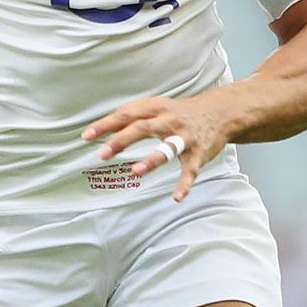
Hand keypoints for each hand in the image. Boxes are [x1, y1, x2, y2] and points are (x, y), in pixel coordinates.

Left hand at [83, 91, 234, 201]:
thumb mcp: (154, 108)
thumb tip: (98, 129)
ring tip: (136, 171)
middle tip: (103, 154)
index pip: (125, 115)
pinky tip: (176, 198)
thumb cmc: (178, 112)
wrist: (221, 112)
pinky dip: (185, 184)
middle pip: (142, 128)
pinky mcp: (198, 153)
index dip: (105, 125)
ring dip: (152, 160)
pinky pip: (191, 170)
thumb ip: (129, 117)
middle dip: (122, 141)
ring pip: (168, 148)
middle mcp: (169, 121)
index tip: (86, 136)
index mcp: (154, 109)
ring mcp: (185, 137)